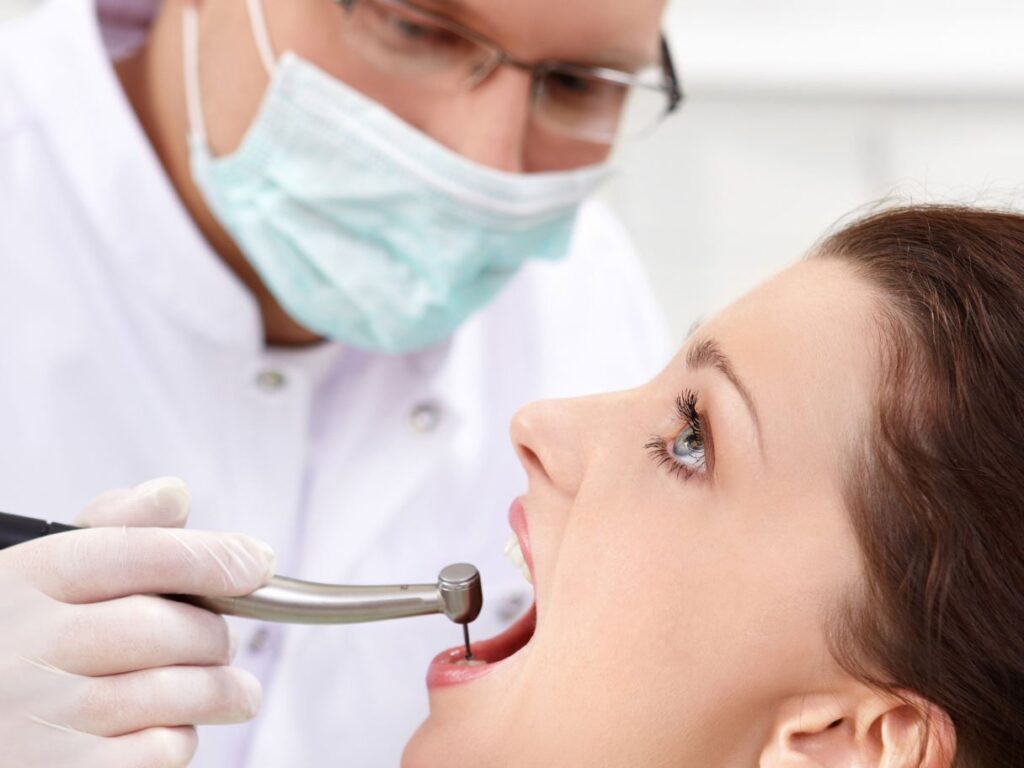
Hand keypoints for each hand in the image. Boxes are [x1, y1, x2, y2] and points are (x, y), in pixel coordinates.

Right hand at [0, 478, 275, 766]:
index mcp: (24, 582)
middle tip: (225, 642)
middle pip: (164, 627)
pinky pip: (158, 751)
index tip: (258, 563)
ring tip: (236, 692)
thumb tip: (175, 496)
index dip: (210, 556)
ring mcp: (42, 716)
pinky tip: (172, 730)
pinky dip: (181, 740)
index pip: (136, 554)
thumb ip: (109, 532)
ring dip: (222, 690)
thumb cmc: (15, 645)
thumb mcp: (36, 577)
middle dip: (215, 634)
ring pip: (174, 692)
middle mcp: (29, 647)